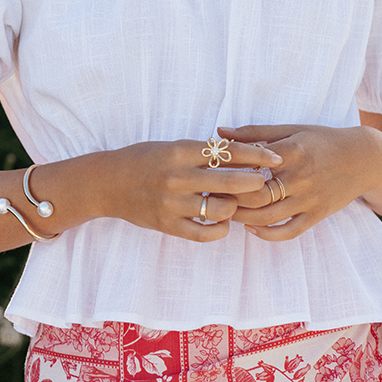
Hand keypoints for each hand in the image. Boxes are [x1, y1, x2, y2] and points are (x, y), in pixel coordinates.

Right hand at [98, 138, 283, 241]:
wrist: (107, 183)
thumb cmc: (143, 160)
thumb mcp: (171, 147)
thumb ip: (202, 151)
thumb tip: (243, 153)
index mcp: (180, 151)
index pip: (228, 152)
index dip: (256, 155)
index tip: (275, 157)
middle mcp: (177, 177)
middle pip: (231, 182)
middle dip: (256, 183)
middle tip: (266, 183)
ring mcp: (172, 204)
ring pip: (221, 210)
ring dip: (236, 208)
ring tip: (236, 204)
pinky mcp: (167, 225)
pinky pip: (204, 234)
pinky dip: (220, 230)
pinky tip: (224, 224)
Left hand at [217, 124, 381, 240]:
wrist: (364, 158)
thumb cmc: (323, 140)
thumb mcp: (292, 130)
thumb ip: (254, 133)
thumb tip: (220, 132)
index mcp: (292, 152)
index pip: (251, 165)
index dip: (228, 171)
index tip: (210, 173)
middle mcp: (300, 177)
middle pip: (256, 195)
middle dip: (231, 198)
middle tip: (213, 197)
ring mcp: (309, 199)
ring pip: (268, 216)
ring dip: (243, 218)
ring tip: (228, 213)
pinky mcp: (317, 215)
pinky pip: (289, 231)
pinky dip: (267, 234)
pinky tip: (252, 228)